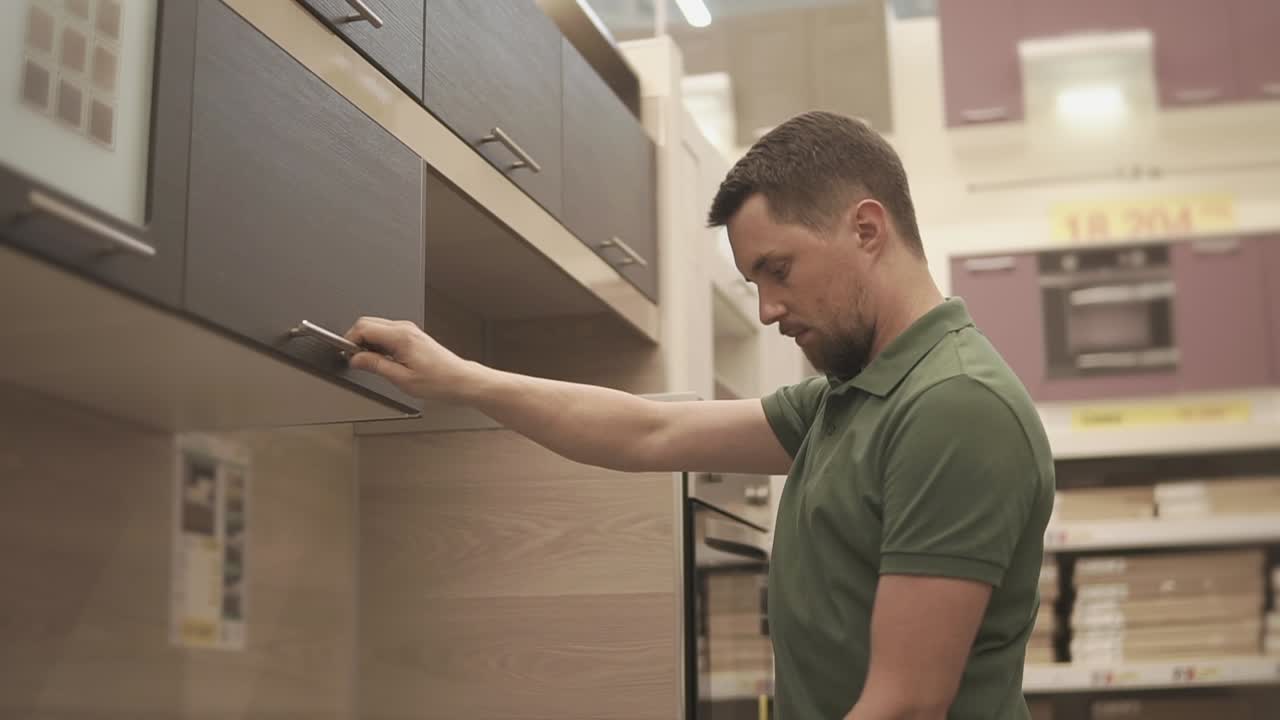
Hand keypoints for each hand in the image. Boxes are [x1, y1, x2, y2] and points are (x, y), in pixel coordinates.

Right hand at [343, 316, 475, 401]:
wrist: (460, 380)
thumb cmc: (439, 381)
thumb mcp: (401, 379)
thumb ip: (375, 365)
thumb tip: (355, 359)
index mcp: (401, 336)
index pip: (363, 327)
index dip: (349, 340)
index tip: (347, 355)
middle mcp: (405, 328)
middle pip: (367, 323)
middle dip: (356, 340)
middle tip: (356, 360)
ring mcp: (409, 329)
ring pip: (376, 327)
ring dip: (367, 342)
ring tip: (372, 363)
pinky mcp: (411, 334)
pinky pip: (386, 332)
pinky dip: (378, 343)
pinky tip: (383, 359)